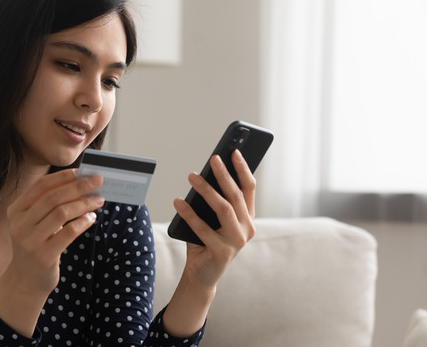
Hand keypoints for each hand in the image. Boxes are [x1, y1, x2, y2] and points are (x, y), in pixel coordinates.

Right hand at [0, 168, 103, 335]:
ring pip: (61, 213)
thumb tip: (79, 184)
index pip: (40, 186)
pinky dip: (82, 223)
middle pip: (53, 198)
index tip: (80, 171)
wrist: (25, 281)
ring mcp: (30, 241)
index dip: (62, 177)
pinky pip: (68, 233)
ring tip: (98, 200)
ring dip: (84, 204)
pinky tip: (92, 218)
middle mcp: (20, 224)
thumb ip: (49, 206)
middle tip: (97, 181)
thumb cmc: (35, 245)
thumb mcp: (34, 223)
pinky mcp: (43, 256)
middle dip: (78, 186)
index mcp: (16, 211)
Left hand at [174, 149, 255, 290]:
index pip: (249, 188)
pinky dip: (189, 213)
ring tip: (191, 176)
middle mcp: (247, 229)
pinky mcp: (222, 253)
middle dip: (224, 175)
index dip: (243, 169)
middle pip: (236, 196)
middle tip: (213, 158)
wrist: (200, 275)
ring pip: (223, 209)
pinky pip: (203, 228)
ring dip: (207, 190)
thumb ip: (213, 201)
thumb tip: (203, 175)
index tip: (234, 151)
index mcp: (247, 217)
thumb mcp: (211, 219)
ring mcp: (237, 242)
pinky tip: (177, 201)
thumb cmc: (205, 242)